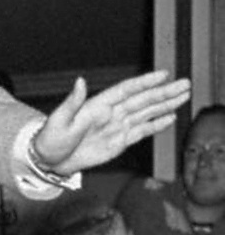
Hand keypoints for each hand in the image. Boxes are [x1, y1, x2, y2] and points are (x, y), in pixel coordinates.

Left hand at [34, 71, 189, 175]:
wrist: (49, 160)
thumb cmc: (51, 139)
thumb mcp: (59, 120)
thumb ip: (73, 102)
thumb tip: (79, 81)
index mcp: (98, 105)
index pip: (126, 90)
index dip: (145, 82)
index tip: (163, 74)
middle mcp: (111, 113)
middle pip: (142, 100)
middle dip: (164, 92)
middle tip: (185, 84)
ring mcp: (116, 126)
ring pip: (146, 113)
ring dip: (165, 105)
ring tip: (183, 96)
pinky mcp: (119, 141)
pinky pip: (141, 131)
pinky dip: (156, 125)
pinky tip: (169, 117)